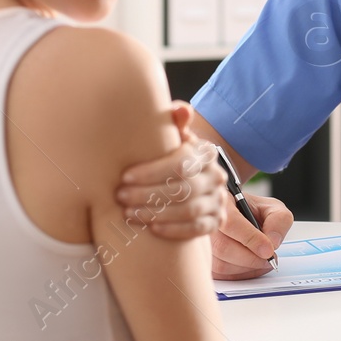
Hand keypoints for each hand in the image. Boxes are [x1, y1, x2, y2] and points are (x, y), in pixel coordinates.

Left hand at [114, 101, 225, 238]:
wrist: (191, 183)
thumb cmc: (172, 158)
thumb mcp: (174, 139)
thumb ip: (175, 123)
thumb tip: (181, 110)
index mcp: (206, 153)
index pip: (181, 163)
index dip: (151, 172)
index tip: (125, 177)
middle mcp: (216, 176)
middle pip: (183, 189)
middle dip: (148, 194)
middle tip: (121, 197)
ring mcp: (218, 200)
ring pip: (189, 210)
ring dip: (156, 213)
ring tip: (129, 213)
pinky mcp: (216, 221)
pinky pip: (198, 229)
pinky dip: (174, 230)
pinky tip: (152, 230)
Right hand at [210, 192, 292, 279]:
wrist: (244, 220)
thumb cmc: (254, 213)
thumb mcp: (272, 208)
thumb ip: (278, 220)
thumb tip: (272, 242)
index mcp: (224, 203)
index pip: (231, 222)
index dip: (251, 238)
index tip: (268, 250)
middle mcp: (208, 223)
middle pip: (224, 247)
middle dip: (251, 258)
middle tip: (269, 259)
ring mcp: (203, 244)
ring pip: (221, 264)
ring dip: (247, 268)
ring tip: (261, 261)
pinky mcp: (206, 261)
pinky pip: (220, 275)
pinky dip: (240, 275)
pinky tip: (251, 267)